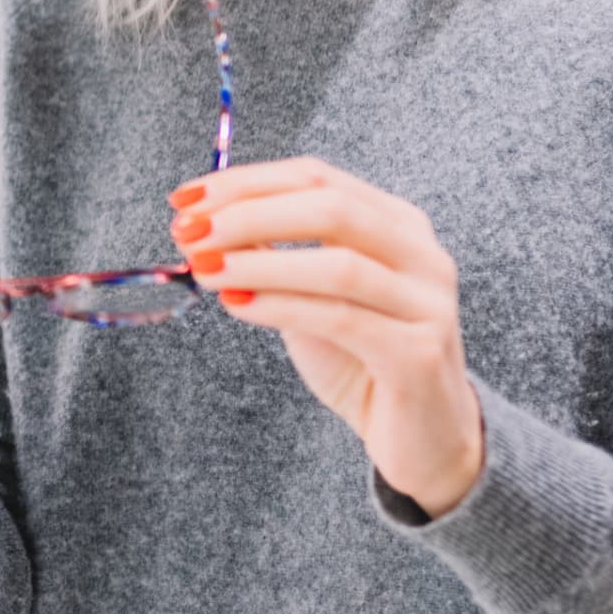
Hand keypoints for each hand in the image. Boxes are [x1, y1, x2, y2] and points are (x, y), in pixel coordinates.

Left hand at [178, 157, 485, 514]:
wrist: (420, 436)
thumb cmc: (360, 359)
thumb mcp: (309, 295)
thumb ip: (272, 254)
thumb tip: (202, 221)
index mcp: (396, 223)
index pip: (317, 177)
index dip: (247, 182)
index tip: (186, 198)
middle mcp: (421, 254)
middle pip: (332, 208)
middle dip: (250, 213)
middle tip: (190, 231)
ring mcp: (427, 303)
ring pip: (338, 265)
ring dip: (259, 261)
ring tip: (204, 268)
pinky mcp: (418, 354)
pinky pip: (342, 319)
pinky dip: (280, 305)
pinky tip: (236, 303)